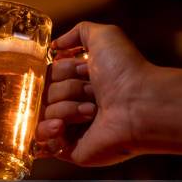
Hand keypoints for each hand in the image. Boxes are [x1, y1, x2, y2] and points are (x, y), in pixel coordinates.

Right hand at [36, 22, 153, 165]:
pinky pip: (42, 139)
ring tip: (92, 110)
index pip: (48, 75)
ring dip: (65, 108)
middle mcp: (73, 104)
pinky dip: (49, 129)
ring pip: (42, 113)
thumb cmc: (126, 71)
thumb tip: (56, 45)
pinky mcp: (69, 150)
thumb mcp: (104, 36)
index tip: (83, 69)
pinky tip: (62, 125)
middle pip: (44, 93)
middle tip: (93, 92)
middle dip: (66, 89)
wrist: (140, 104)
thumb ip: (79, 31)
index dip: (62, 70)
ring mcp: (70, 129)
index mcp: (79, 83)